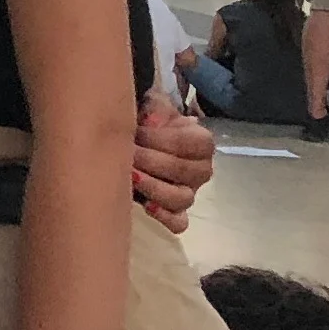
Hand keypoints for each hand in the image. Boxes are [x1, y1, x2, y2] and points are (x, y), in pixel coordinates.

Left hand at [130, 97, 211, 230]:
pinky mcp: (176, 211)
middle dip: (151, 161)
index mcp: (201, 143)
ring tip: (130, 176)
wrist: (139, 140)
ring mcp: (190, 192)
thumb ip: (156, 107)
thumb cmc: (148, 121)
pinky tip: (147, 206)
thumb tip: (151, 121)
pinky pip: (178, 223)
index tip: (135, 131)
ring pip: (182, 198)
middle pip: (184, 171)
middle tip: (127, 153)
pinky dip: (165, 217)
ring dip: (154, 188)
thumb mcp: (153, 106)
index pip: (189, 143)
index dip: (160, 138)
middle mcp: (201, 170)